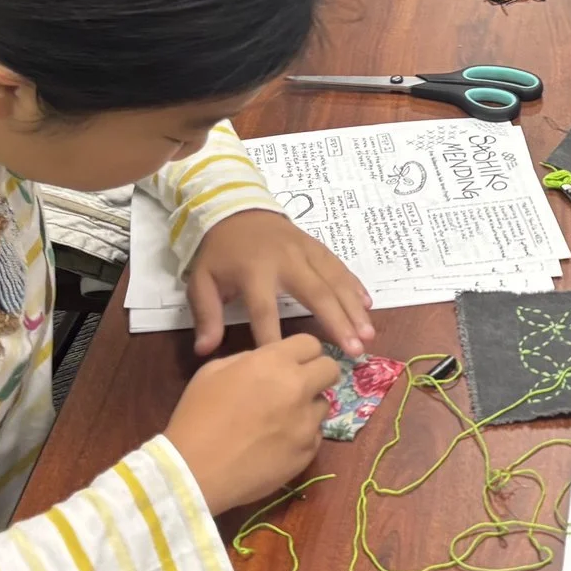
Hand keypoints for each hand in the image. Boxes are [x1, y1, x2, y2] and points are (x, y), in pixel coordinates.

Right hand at [164, 334, 335, 514]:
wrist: (195, 471)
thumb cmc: (197, 416)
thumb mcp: (213, 372)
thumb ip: (248, 359)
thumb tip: (267, 363)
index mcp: (273, 362)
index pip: (311, 343)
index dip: (301, 352)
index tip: (292, 362)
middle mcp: (298, 388)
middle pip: (331, 369)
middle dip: (317, 374)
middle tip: (297, 386)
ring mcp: (306, 423)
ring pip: (324, 405)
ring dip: (308, 407)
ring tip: (281, 420)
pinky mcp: (308, 453)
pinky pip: (315, 436)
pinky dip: (302, 436)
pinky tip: (277, 443)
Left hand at [186, 207, 372, 358]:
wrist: (235, 206)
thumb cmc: (219, 251)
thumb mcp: (202, 281)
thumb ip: (206, 315)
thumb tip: (204, 351)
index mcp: (254, 272)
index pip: (264, 311)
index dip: (273, 338)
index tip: (287, 365)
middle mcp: (286, 261)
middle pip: (316, 294)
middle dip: (337, 322)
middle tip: (354, 350)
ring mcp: (305, 251)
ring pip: (335, 280)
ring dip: (353, 308)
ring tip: (368, 335)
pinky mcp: (316, 245)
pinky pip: (339, 266)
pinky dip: (354, 285)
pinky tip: (368, 304)